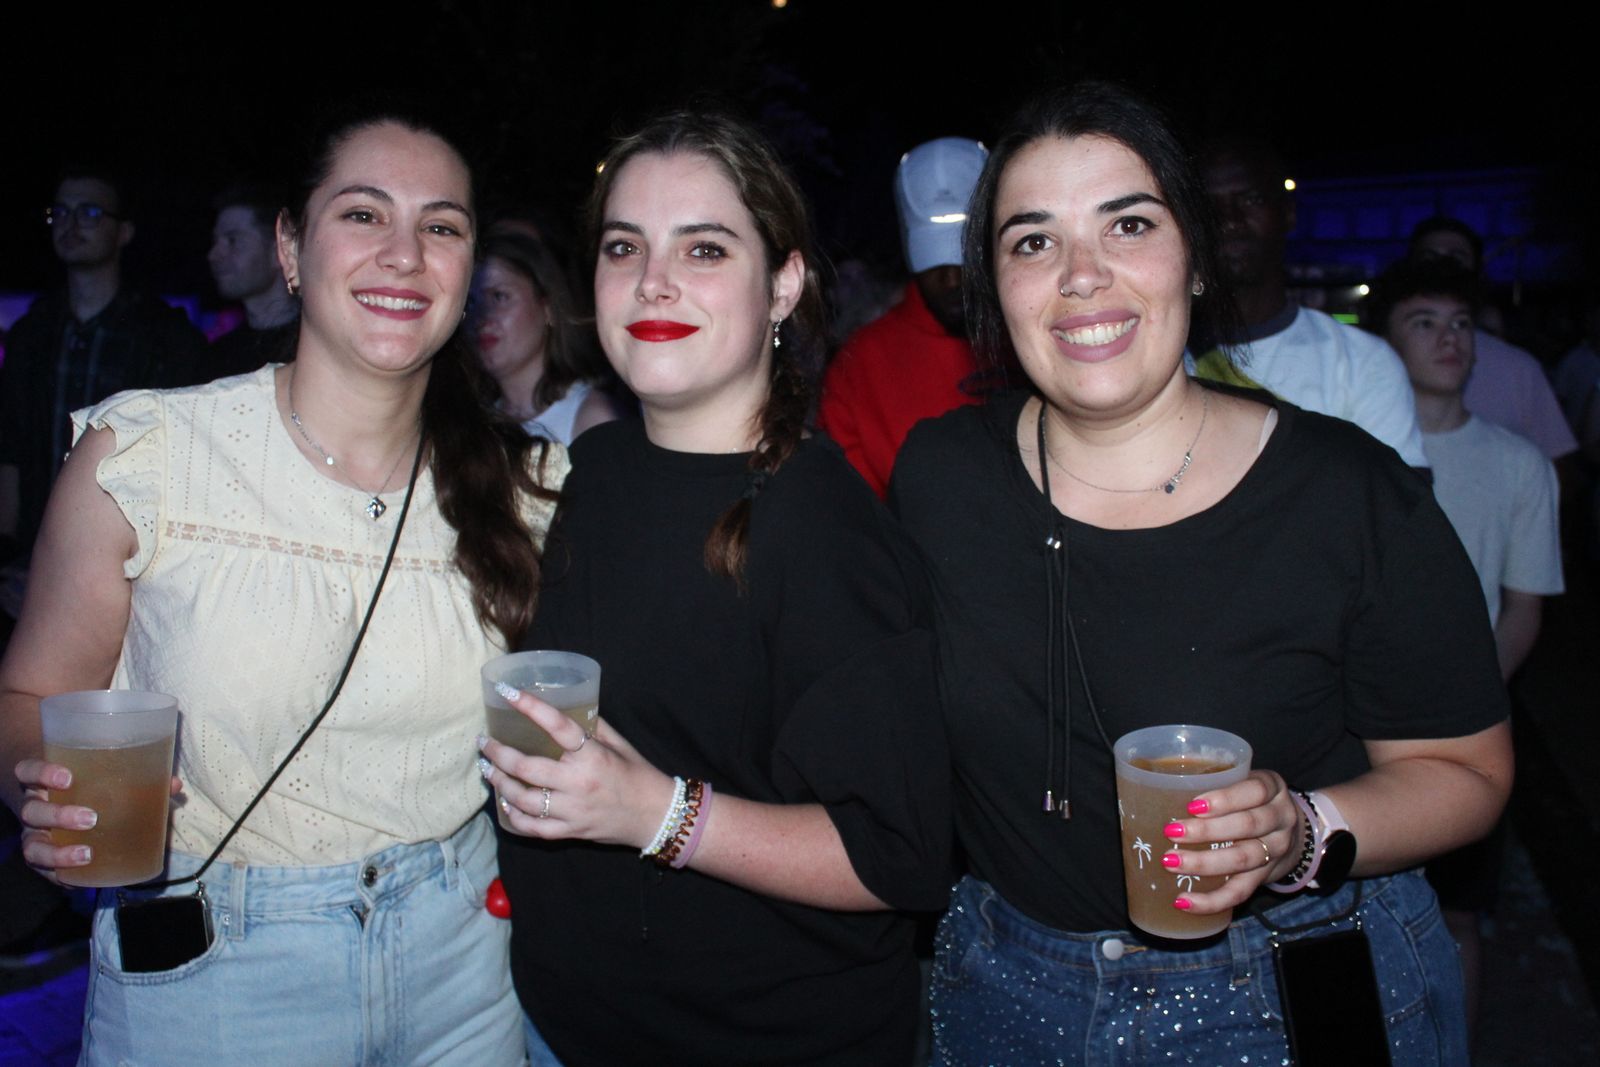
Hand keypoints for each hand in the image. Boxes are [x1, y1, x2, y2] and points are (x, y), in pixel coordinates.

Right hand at [13, 759, 181, 883]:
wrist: (62, 810)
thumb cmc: (88, 790)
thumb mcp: (107, 781)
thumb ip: (140, 781)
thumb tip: (174, 785)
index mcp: (45, 782)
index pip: (28, 771)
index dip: (41, 773)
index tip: (67, 778)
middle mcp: (34, 808)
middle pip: (32, 811)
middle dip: (58, 815)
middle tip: (90, 818)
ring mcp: (34, 836)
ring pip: (32, 846)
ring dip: (57, 853)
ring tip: (86, 854)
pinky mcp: (42, 861)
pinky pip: (44, 872)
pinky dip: (60, 875)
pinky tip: (77, 881)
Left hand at [477, 687, 674, 849]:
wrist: (655, 816)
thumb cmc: (637, 775)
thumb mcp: (619, 744)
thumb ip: (592, 727)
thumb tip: (565, 707)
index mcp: (593, 756)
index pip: (557, 726)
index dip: (530, 706)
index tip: (507, 692)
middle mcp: (578, 783)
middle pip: (527, 768)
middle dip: (498, 753)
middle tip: (484, 742)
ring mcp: (571, 810)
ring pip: (523, 799)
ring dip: (499, 783)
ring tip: (488, 769)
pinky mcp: (569, 831)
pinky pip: (532, 827)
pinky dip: (513, 816)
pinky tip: (504, 802)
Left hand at [1158, 770, 1303, 915]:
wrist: (1293, 831)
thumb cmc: (1251, 800)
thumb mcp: (1243, 781)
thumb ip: (1212, 782)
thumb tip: (1152, 790)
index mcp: (1272, 788)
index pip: (1255, 791)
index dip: (1225, 799)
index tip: (1193, 805)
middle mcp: (1280, 819)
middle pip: (1248, 826)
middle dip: (1207, 831)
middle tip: (1171, 833)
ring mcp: (1276, 850)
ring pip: (1243, 859)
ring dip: (1204, 863)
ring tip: (1171, 862)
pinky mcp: (1266, 877)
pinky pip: (1240, 892)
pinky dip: (1211, 900)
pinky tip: (1185, 901)